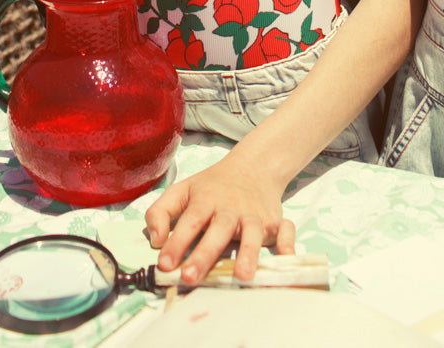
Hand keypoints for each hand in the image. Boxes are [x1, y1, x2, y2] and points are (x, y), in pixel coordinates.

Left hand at [144, 152, 293, 284]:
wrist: (253, 166)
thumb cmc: (212, 186)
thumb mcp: (182, 190)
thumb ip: (161, 212)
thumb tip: (155, 240)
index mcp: (206, 200)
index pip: (189, 221)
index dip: (176, 243)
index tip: (165, 265)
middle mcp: (230, 208)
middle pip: (218, 230)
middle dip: (204, 254)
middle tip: (190, 276)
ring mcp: (254, 215)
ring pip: (252, 233)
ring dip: (248, 253)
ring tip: (242, 276)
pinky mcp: (274, 221)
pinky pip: (285, 231)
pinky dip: (288, 243)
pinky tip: (286, 257)